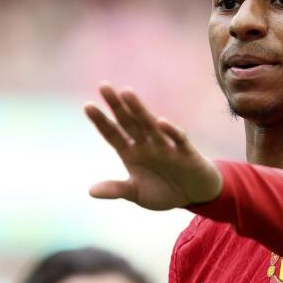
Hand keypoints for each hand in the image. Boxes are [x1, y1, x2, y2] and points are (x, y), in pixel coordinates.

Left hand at [84, 83, 222, 209]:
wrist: (194, 196)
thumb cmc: (164, 191)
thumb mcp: (136, 194)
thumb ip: (116, 190)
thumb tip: (90, 192)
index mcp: (131, 152)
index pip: (113, 134)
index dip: (101, 121)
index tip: (88, 106)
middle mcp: (146, 144)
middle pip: (129, 122)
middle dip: (117, 106)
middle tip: (104, 86)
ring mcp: (165, 146)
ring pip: (150, 125)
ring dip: (139, 110)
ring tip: (127, 93)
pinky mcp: (185, 152)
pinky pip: (177, 139)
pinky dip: (170, 131)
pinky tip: (160, 123)